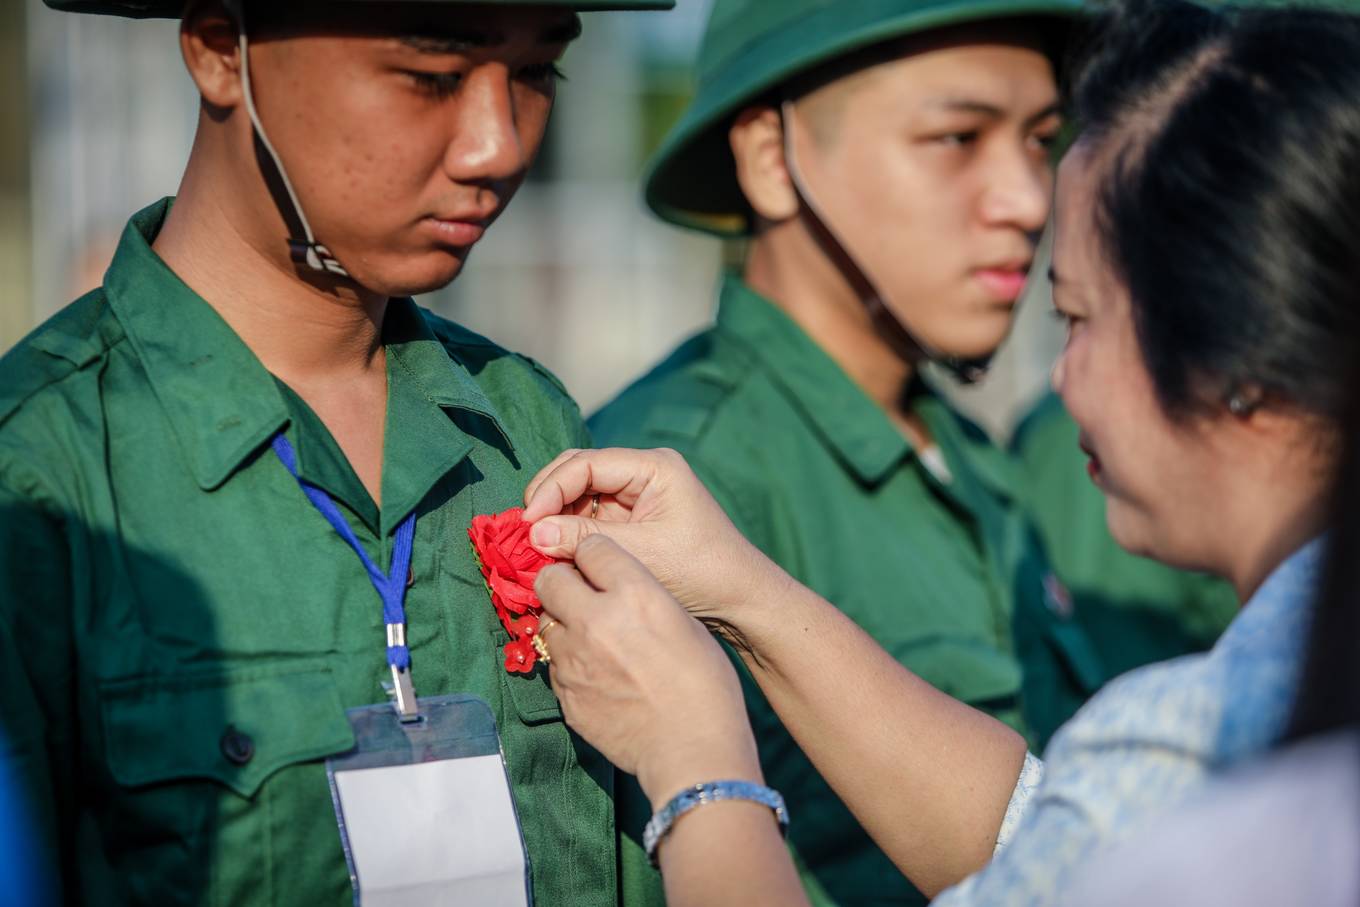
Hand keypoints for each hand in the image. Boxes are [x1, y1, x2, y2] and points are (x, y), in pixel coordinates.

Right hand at [522, 448, 784, 640]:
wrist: (739, 599)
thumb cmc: (701, 571)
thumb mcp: (642, 553)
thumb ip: (585, 540)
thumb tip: (532, 533)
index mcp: (653, 467)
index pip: (585, 464)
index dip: (551, 489)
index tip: (528, 522)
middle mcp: (642, 473)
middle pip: (577, 472)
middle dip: (548, 499)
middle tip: (524, 533)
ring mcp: (635, 496)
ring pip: (578, 495)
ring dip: (555, 518)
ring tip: (535, 546)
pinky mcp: (630, 520)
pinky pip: (588, 517)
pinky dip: (568, 533)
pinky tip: (553, 553)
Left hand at [534, 534, 762, 806]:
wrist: (692, 751)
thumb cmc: (705, 686)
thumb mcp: (685, 624)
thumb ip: (644, 599)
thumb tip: (621, 593)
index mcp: (635, 594)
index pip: (591, 548)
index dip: (594, 555)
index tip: (598, 565)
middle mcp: (596, 619)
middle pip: (550, 578)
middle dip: (561, 581)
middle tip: (577, 594)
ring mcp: (574, 659)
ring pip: (546, 623)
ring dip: (563, 625)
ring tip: (589, 640)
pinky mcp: (565, 694)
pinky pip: (554, 665)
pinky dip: (568, 663)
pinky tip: (594, 674)